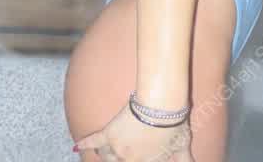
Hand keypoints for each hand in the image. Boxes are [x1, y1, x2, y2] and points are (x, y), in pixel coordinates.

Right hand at [73, 101, 194, 160]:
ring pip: (106, 157)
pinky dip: (84, 143)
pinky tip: (76, 146)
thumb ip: (186, 160)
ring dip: (106, 156)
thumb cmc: (175, 124)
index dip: (140, 160)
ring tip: (104, 153)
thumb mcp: (182, 145)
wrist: (162, 105)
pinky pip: (93, 141)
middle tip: (126, 153)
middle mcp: (129, 161)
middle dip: (120, 159)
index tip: (137, 157)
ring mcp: (118, 149)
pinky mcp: (109, 134)